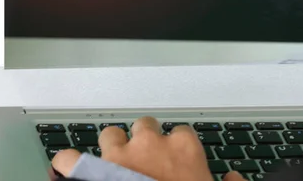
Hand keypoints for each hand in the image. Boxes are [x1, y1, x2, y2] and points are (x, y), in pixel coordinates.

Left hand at [51, 117, 245, 180]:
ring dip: (112, 146)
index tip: (174, 160)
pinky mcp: (89, 170)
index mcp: (184, 150)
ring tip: (111, 162)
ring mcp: (118, 155)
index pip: (181, 133)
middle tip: (144, 160)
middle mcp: (151, 144)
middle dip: (144, 139)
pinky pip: (68, 158)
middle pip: (146, 126)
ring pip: (111, 134)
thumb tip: (234, 179)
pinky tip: (69, 171)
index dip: (176, 146)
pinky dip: (68, 164)